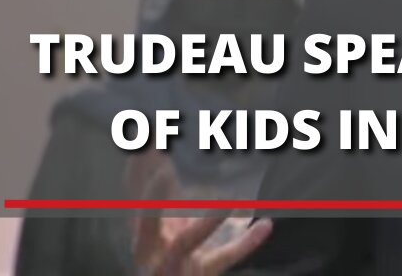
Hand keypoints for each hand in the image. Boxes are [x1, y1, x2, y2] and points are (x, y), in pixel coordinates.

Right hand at [126, 150, 271, 274]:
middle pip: (146, 220)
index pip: (136, 196)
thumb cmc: (174, 255)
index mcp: (143, 229)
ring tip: (226, 202)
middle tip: (166, 169)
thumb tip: (178, 150)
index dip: (138, 170)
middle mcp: (152, 248)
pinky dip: (245, 243)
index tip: (148, 139)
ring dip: (206, 222)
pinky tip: (265, 225)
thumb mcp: (170, 225)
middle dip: (153, 197)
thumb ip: (172, 194)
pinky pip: (224, 258)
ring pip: (186, 242)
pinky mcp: (202, 274)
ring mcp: (175, 264)